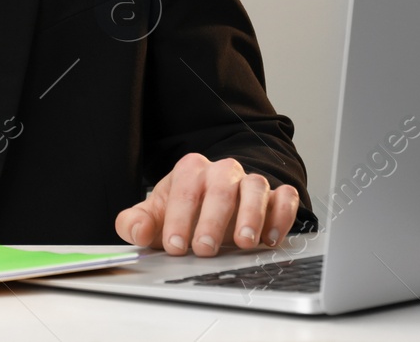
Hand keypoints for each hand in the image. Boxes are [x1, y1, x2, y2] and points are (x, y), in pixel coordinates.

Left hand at [115, 154, 298, 255]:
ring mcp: (250, 182)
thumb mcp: (155, 216)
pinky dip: (281, 215)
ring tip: (244, 243)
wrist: (211, 207)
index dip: (178, 218)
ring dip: (251, 216)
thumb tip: (135, 229)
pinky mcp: (274, 197)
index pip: (184, 189)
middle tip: (204, 249)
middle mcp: (222, 172)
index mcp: (191, 170)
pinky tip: (271, 238)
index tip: (173, 245)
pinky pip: (285, 197)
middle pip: (220, 189)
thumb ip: (136, 223)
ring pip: (255, 188)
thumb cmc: (182, 212)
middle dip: (211, 221)